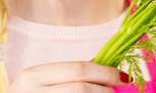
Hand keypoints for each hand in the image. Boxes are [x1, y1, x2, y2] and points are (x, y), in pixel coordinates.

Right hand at [8, 61, 131, 91]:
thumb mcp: (41, 81)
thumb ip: (69, 73)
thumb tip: (104, 65)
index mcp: (34, 75)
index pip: (78, 69)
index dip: (105, 72)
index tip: (124, 77)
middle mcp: (32, 92)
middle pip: (81, 89)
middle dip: (105, 90)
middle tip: (115, 92)